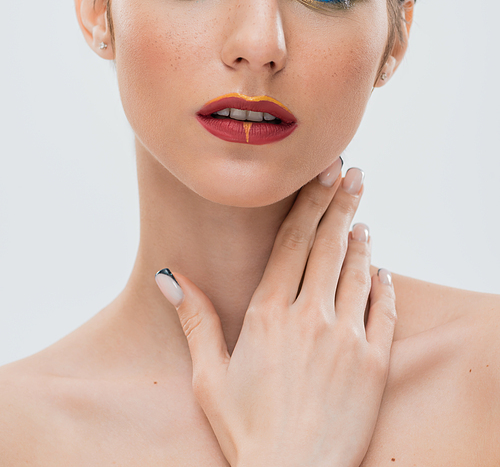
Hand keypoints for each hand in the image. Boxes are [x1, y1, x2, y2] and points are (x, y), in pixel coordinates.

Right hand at [156, 163, 395, 466]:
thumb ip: (195, 320)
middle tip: (353, 173)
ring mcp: (347, 338)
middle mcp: (310, 317)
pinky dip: (383, 285)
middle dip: (342, 203)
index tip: (322, 173)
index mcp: (268, 314)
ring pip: (358, 271)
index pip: (293, 241)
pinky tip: (381, 270)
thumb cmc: (246, 432)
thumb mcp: (209, 377)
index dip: (309, 203)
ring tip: (363, 216)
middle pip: (329, 245)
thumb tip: (168, 276)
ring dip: (362, 240)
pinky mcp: (374, 363)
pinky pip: (384, 311)